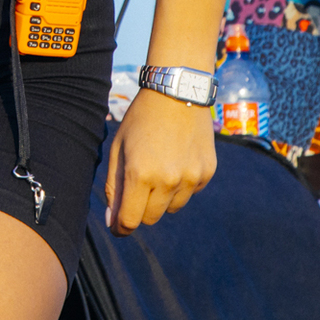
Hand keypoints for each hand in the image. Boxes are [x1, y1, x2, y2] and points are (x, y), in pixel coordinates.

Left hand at [103, 89, 215, 234]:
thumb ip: (114, 187)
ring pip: (171, 209)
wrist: (177, 92)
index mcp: (140, 174)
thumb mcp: (119, 148)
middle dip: (140, 209)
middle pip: (150, 218)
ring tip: (159, 167)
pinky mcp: (207, 172)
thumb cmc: (141, 119)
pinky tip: (176, 159)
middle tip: (138, 185)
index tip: (118, 225)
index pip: (130, 221)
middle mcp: (167, 180)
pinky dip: (181, 185)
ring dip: (162, 198)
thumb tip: (113, 222)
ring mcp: (190, 178)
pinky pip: (190, 193)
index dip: (120, 227)